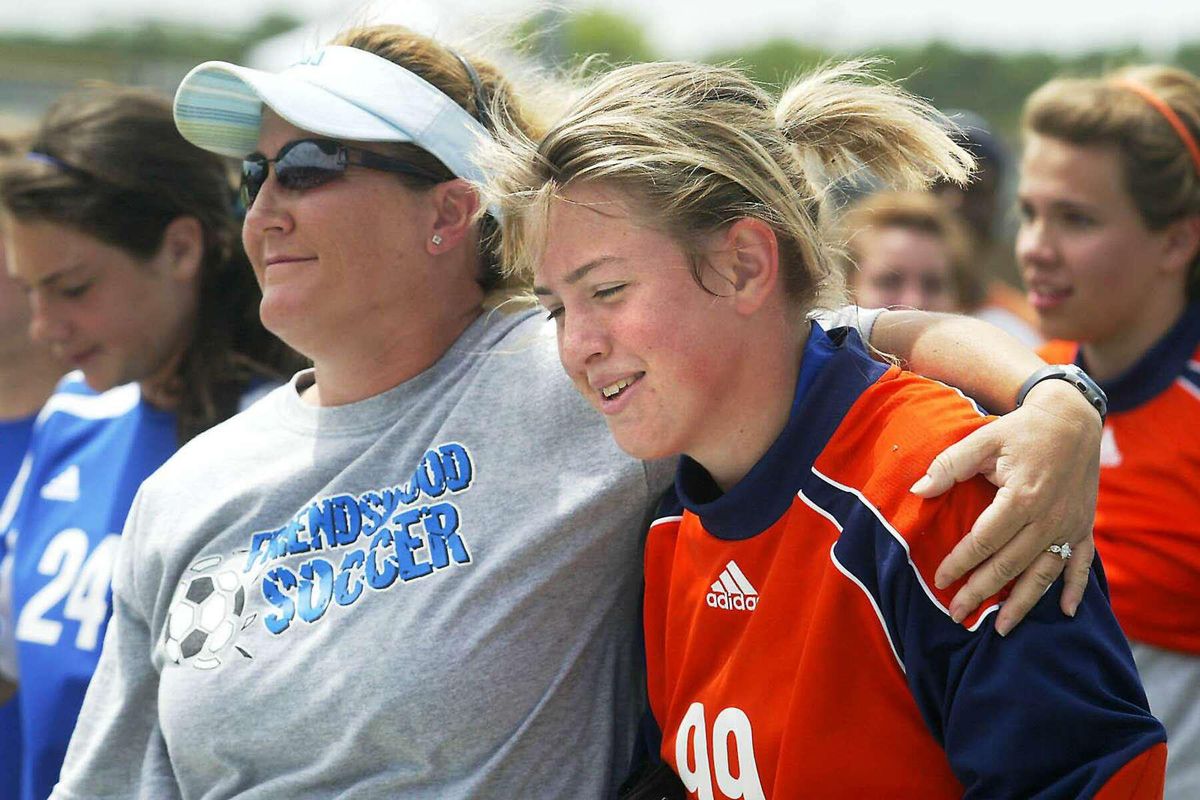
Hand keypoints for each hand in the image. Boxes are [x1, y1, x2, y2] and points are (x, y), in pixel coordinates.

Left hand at [910, 380, 1100, 635]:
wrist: (1073, 419)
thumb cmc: (1021, 430)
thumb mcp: (982, 440)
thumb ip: (949, 466)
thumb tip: (917, 491)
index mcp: (1021, 498)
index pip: (983, 541)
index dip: (960, 563)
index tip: (939, 580)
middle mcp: (1048, 518)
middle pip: (1010, 564)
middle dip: (981, 592)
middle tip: (957, 615)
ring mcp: (1070, 526)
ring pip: (1043, 573)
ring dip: (1023, 603)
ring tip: (1000, 628)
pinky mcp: (1084, 526)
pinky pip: (1083, 563)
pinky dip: (1076, 588)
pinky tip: (1068, 612)